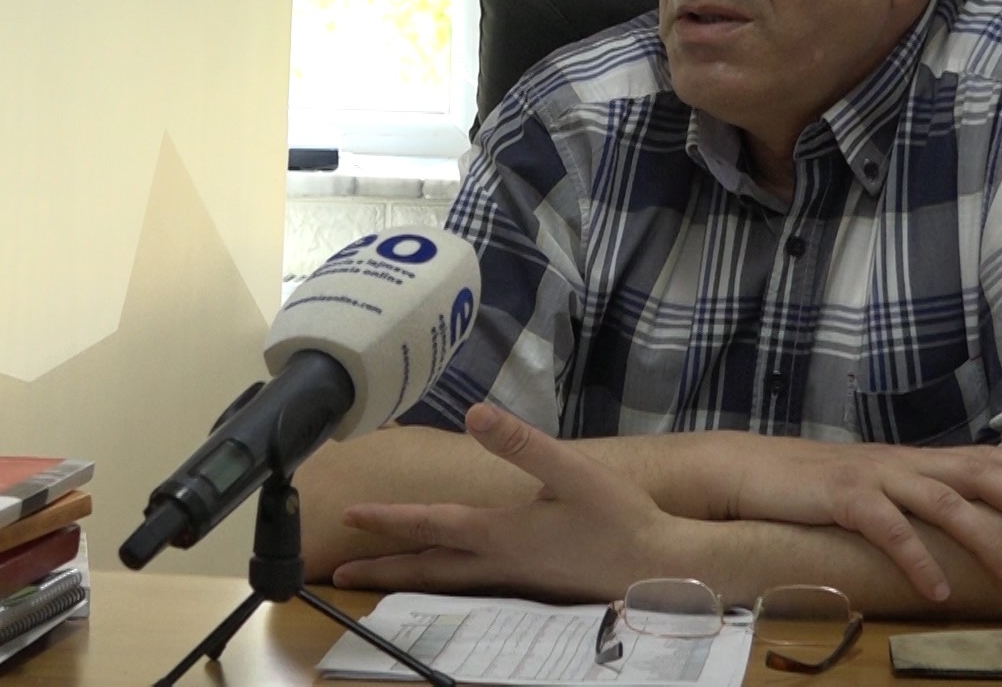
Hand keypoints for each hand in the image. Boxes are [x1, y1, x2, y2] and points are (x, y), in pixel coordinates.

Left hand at [330, 402, 678, 601]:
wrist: (661, 569)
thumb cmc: (621, 519)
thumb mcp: (573, 472)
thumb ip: (523, 444)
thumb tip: (475, 413)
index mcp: (501, 534)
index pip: (431, 526)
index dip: (387, 521)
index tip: (349, 517)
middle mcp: (500, 563)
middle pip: (427, 570)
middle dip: (382, 570)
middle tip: (340, 573)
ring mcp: (517, 581)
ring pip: (448, 583)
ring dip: (409, 580)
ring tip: (379, 581)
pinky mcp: (534, 587)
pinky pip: (473, 587)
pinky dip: (445, 584)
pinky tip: (450, 576)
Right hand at [722, 438, 1001, 601]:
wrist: (750, 469)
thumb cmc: (811, 485)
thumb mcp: (871, 485)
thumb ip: (908, 496)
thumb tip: (950, 520)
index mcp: (910, 460)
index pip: (978, 456)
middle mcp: (900, 463)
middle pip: (974, 473)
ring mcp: (874, 477)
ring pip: (942, 501)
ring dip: (982, 536)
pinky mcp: (844, 497)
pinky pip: (889, 530)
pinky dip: (918, 560)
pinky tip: (938, 591)